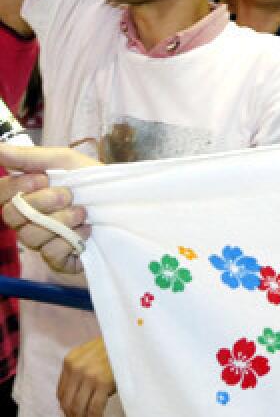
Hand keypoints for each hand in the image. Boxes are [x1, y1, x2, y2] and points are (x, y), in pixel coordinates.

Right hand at [0, 145, 99, 273]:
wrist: (129, 205)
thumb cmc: (95, 181)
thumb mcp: (66, 162)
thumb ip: (29, 156)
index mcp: (26, 195)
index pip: (0, 194)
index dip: (16, 188)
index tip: (43, 178)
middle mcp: (28, 220)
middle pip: (11, 216)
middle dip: (42, 203)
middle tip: (68, 196)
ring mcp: (42, 241)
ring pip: (30, 236)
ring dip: (61, 220)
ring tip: (83, 212)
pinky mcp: (58, 260)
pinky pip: (50, 253)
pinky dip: (71, 239)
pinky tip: (86, 231)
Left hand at [58, 337, 115, 416]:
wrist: (135, 337)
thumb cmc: (117, 347)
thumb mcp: (93, 355)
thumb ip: (83, 371)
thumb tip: (82, 398)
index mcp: (70, 360)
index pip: (62, 392)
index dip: (66, 410)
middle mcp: (76, 368)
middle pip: (67, 402)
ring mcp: (89, 376)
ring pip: (79, 408)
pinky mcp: (103, 383)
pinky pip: (94, 409)